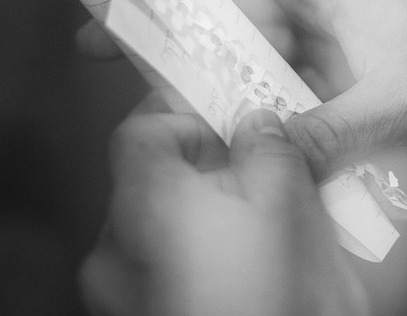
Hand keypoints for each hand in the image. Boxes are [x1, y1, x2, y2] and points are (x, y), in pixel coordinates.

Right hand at [79, 0, 406, 177]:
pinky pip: (292, 71)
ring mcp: (344, 28)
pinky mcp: (362, 60)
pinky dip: (257, 91)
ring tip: (152, 94)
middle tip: (102, 48)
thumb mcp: (403, 103)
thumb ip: (325, 133)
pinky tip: (232, 122)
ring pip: (256, 37)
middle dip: (165, 17)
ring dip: (208, 61)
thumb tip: (252, 159)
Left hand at [79, 104, 367, 315]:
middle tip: (270, 161)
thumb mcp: (290, 208)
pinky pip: (165, 267)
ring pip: (163, 224)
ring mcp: (120, 295)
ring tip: (272, 215)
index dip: (191, 111)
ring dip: (211, 208)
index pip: (143, 130)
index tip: (238, 112)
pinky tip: (255, 259)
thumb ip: (271, 150)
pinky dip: (204, 252)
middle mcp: (116, 251)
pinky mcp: (142, 315)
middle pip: (154, 178)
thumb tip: (261, 121)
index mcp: (144, 208)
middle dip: (212, 162)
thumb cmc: (276, 301)